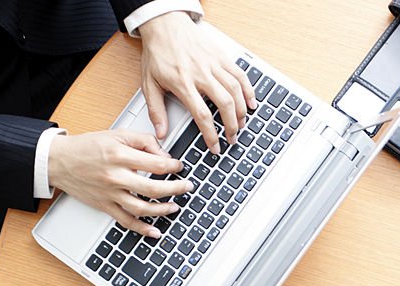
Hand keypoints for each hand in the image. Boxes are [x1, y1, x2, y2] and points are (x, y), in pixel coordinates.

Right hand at [48, 130, 192, 237]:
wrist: (59, 160)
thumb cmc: (88, 147)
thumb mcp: (117, 135)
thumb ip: (143, 141)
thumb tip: (164, 155)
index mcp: (120, 156)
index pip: (155, 164)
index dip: (173, 166)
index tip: (180, 167)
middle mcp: (115, 177)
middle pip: (153, 189)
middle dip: (175, 189)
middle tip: (187, 187)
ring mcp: (110, 194)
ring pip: (142, 208)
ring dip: (163, 210)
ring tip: (175, 207)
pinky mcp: (104, 206)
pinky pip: (126, 221)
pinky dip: (142, 229)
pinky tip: (155, 231)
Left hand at [138, 12, 255, 152]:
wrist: (164, 24)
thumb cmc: (157, 53)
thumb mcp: (148, 83)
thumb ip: (156, 110)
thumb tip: (161, 132)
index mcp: (182, 83)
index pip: (202, 115)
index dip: (211, 134)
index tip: (215, 147)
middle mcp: (200, 74)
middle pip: (224, 104)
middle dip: (231, 125)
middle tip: (232, 138)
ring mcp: (213, 64)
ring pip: (235, 90)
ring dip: (241, 110)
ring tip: (241, 124)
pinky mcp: (220, 56)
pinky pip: (239, 74)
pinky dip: (248, 89)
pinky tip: (251, 102)